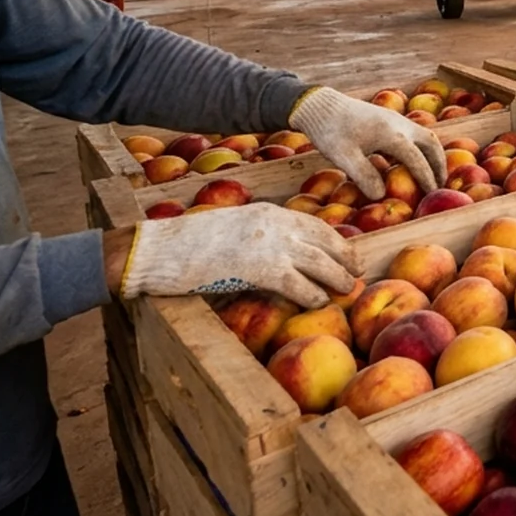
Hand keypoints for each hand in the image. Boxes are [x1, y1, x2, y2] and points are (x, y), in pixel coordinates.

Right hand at [121, 204, 361, 307]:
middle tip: (356, 274)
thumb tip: (279, 256)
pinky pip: (299, 285)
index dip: (337, 242)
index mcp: (269, 212)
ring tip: (347, 290)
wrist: (159, 249)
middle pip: (325, 242)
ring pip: (319, 263)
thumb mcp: (232, 228)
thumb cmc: (188, 244)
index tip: (349, 254)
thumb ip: (258, 235)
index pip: (316, 225)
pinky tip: (318, 303)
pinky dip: (313, 295)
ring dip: (337, 278)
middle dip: (345, 259)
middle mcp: (276, 224)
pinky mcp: (260, 269)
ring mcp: (270, 245)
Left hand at [290, 86, 442, 198]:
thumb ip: (364, 176)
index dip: (427, 178)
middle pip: (431, 143)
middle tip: (441, 183)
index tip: (432, 193)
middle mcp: (400, 125)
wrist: (321, 104)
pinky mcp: (388, 118)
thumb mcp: (343, 156)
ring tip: (432, 173)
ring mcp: (396, 119)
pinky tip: (409, 161)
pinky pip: (413, 134)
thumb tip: (380, 196)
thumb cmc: (330, 131)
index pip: (417, 159)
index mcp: (392, 135)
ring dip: (432, 154)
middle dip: (439, 164)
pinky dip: (419, 148)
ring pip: (424, 136)